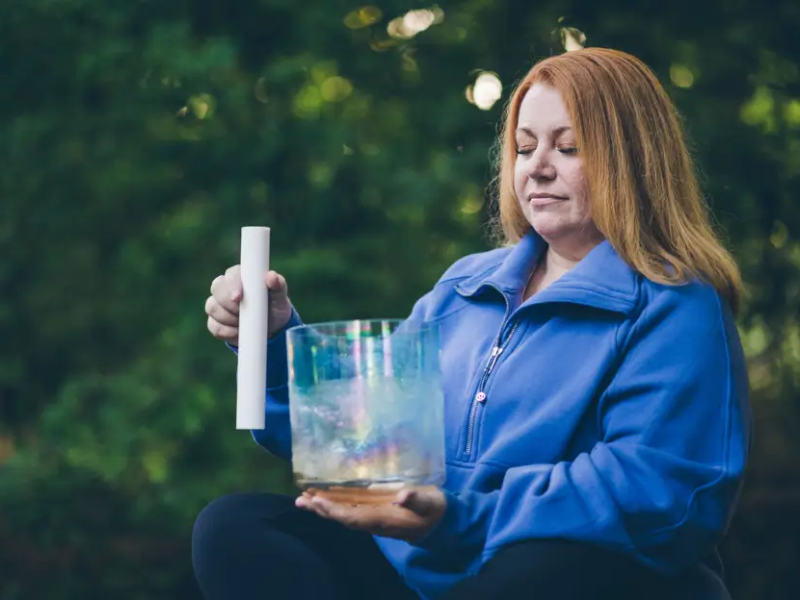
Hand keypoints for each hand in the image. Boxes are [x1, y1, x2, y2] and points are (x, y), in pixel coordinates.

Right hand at [205, 266, 292, 345]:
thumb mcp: (280, 297)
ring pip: (212, 307)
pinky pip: (213, 326)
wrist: (272, 328)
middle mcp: (226, 287)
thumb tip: (271, 276)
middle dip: (228, 303)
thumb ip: (278, 285)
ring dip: (228, 318)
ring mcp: (218, 304)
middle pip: (216, 288)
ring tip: (244, 322)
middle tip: (242, 312)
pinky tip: (238, 332)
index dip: (232, 285)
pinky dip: (226, 331)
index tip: (238, 297)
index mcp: (241, 276)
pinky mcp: (215, 321)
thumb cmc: (275, 306)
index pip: (231, 274)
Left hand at [295, 487, 446, 541]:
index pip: (353, 518)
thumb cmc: (435, 509)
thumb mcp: (429, 501)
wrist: (443, 523)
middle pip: (342, 520)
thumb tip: (402, 496)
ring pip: (344, 517)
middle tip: (300, 500)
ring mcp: (375, 521)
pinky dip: (336, 507)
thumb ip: (416, 498)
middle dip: (321, 511)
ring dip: (325, 509)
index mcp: (384, 520)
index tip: (317, 502)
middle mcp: (375, 523)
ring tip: (306, 500)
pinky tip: (327, 500)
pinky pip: (351, 514)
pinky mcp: (376, 516)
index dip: (334, 511)